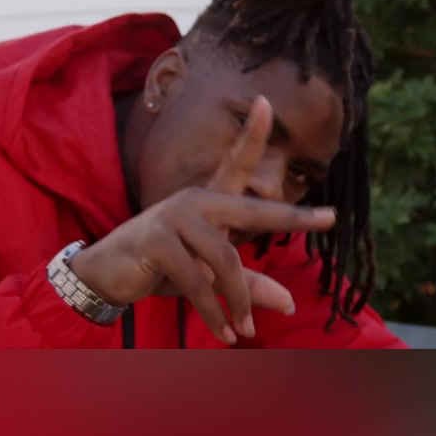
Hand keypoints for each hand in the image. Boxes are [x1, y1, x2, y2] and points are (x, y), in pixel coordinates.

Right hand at [68, 95, 334, 344]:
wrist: (105, 277)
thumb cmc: (161, 270)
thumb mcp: (209, 277)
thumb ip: (248, 285)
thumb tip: (290, 303)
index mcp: (208, 201)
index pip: (235, 162)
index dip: (252, 133)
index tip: (268, 102)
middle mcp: (195, 200)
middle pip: (252, 211)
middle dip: (291, 216)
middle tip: (330, 217)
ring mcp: (175, 217)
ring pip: (226, 260)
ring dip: (238, 301)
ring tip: (244, 331)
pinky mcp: (159, 241)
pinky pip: (199, 281)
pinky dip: (214, 312)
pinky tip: (225, 332)